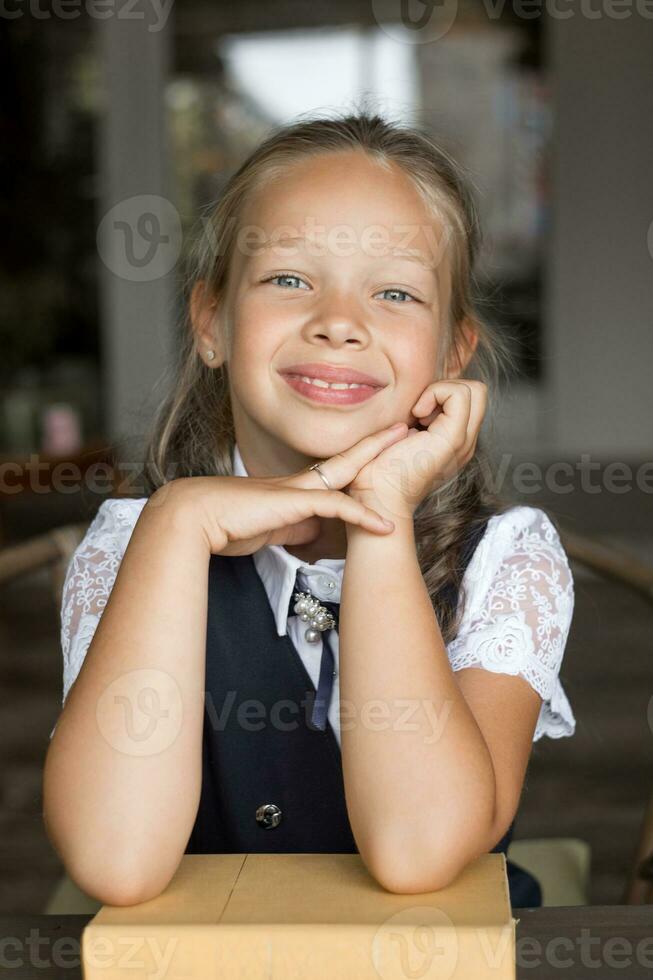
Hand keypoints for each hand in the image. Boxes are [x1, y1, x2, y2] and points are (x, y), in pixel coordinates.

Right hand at [144, 423, 408, 555]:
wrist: (192, 518)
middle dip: (375, 443)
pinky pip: (336, 507)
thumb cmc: (222, 524)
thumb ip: (294, 526)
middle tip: (402, 428)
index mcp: (290, 489)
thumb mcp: (268, 528)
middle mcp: (297, 484)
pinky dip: (361, 516)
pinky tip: (384, 525)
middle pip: (345, 458)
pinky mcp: (293, 504)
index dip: (356, 459)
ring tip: (405, 448)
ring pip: (346, 473)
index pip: (331, 470)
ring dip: (377, 462)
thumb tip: (317, 530)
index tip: (377, 451)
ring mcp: (295, 490)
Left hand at [346, 380, 487, 520]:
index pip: (469, 399)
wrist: (377, 496)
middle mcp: (465, 443)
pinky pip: (459, 395)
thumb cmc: (377, 470)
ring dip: (441, 391)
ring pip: (475, 390)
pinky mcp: (453, 438)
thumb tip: (417, 403)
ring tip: (418, 416)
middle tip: (420, 411)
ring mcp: (463, 442)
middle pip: (479, 392)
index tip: (416, 414)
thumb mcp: (401, 439)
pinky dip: (436, 393)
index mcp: (454, 442)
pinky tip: (416, 415)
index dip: (443, 393)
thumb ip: (416, 421)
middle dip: (447, 388)